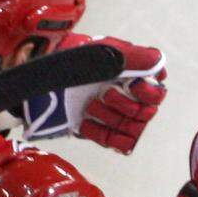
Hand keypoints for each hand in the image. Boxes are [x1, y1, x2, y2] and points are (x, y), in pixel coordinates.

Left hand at [63, 34, 167, 153]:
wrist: (39, 84)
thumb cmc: (68, 63)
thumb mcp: (101, 53)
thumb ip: (133, 56)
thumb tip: (158, 62)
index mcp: (132, 75)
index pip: (157, 91)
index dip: (147, 92)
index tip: (132, 84)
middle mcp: (128, 96)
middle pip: (147, 112)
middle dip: (125, 105)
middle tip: (105, 94)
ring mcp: (116, 115)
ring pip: (133, 128)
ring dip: (111, 117)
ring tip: (90, 107)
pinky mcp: (104, 132)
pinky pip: (120, 143)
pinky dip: (103, 134)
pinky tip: (86, 123)